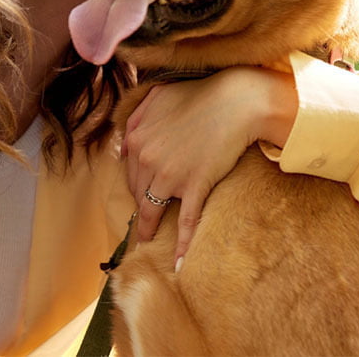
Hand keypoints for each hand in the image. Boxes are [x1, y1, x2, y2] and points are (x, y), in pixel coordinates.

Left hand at [122, 66, 296, 265]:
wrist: (236, 102)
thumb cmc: (199, 95)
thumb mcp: (157, 96)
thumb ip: (136, 117)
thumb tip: (123, 144)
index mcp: (137, 139)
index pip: (129, 171)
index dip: (134, 185)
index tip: (137, 195)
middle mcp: (147, 159)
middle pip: (138, 192)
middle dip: (140, 207)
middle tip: (142, 220)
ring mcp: (170, 176)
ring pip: (154, 209)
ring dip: (149, 229)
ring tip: (147, 242)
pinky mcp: (195, 186)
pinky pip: (186, 221)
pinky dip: (183, 244)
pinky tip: (179, 264)